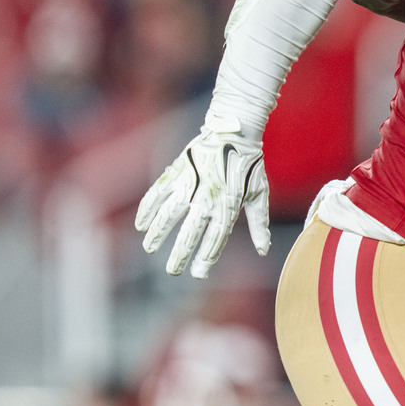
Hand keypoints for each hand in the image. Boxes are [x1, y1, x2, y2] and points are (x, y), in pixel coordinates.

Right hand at [135, 116, 269, 278]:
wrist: (234, 132)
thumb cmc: (248, 166)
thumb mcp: (259, 193)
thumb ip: (259, 223)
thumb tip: (263, 250)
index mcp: (228, 204)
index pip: (216, 237)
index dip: (207, 257)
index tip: (198, 273)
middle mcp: (207, 196)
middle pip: (191, 231)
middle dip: (180, 253)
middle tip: (173, 271)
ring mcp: (190, 184)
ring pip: (170, 213)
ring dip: (158, 232)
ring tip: (150, 248)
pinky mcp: (177, 172)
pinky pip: (158, 192)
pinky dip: (148, 208)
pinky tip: (141, 224)